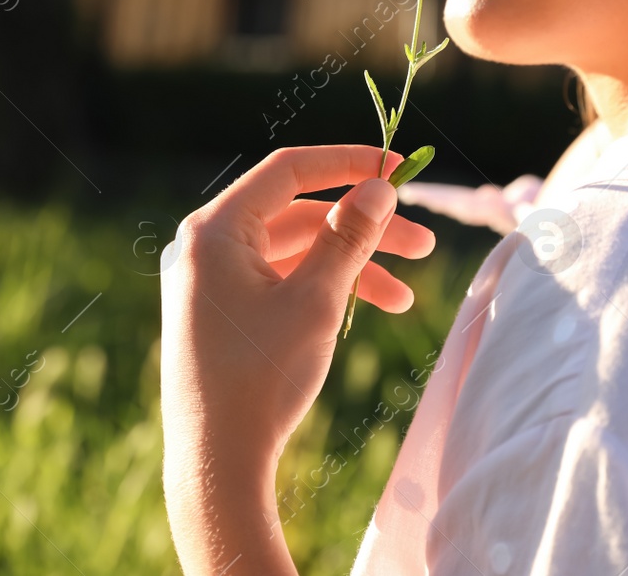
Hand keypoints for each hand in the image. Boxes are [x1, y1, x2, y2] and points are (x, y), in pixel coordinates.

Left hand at [160, 145, 435, 574]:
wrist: (218, 463)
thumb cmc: (261, 378)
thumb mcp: (316, 301)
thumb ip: (349, 236)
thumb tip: (378, 186)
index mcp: (214, 230)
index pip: (289, 170)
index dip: (349, 164)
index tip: (399, 169)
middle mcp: (203, 245)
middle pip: (298, 213)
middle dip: (362, 227)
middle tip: (424, 245)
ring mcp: (209, 279)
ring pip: (294, 250)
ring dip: (351, 264)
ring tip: (406, 295)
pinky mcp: (219, 310)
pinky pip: (279, 279)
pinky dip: (322, 287)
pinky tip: (369, 309)